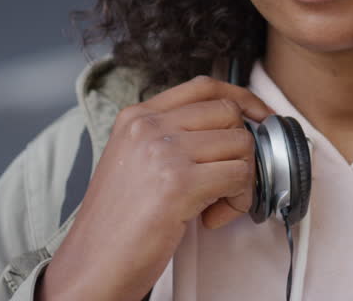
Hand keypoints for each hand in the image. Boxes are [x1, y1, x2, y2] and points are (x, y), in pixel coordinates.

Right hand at [38, 75, 272, 300]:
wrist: (93, 265)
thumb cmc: (116, 223)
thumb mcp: (135, 161)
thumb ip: (171, 137)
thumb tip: (228, 129)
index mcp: (136, 116)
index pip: (203, 87)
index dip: (242, 99)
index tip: (260, 118)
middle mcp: (147, 126)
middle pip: (228, 113)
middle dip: (243, 149)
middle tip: (230, 182)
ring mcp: (163, 151)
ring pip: (241, 144)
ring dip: (243, 180)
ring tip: (218, 205)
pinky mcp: (179, 183)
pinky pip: (239, 176)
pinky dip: (238, 201)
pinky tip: (212, 219)